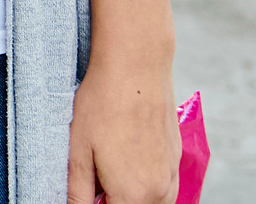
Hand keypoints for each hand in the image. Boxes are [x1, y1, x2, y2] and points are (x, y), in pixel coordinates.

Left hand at [67, 56, 177, 203]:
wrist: (136, 66)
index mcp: (133, 196)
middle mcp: (160, 192)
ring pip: (153, 203)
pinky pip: (163, 186)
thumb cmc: (103, 104)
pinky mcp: (177, 158)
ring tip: (108, 167)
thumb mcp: (78, 152)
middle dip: (113, 200)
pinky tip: (126, 156)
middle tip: (94, 178)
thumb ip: (78, 193)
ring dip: (131, 197)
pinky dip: (146, 184)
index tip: (88, 189)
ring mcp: (172, 175)